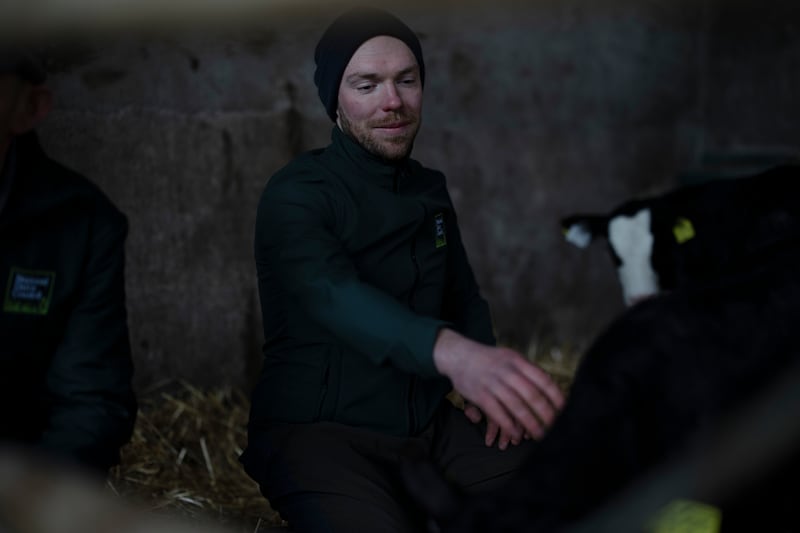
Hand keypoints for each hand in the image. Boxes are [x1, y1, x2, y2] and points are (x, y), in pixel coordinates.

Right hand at [434, 328, 564, 443]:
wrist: (458, 354)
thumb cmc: (489, 360)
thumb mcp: (510, 357)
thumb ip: (528, 371)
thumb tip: (551, 387)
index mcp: (518, 361)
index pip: (543, 379)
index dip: (556, 396)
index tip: (566, 410)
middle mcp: (507, 371)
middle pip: (532, 395)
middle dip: (546, 414)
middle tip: (557, 428)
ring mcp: (493, 382)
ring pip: (516, 405)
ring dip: (530, 423)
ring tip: (541, 435)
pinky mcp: (480, 394)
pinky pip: (497, 412)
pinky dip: (509, 425)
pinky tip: (517, 434)